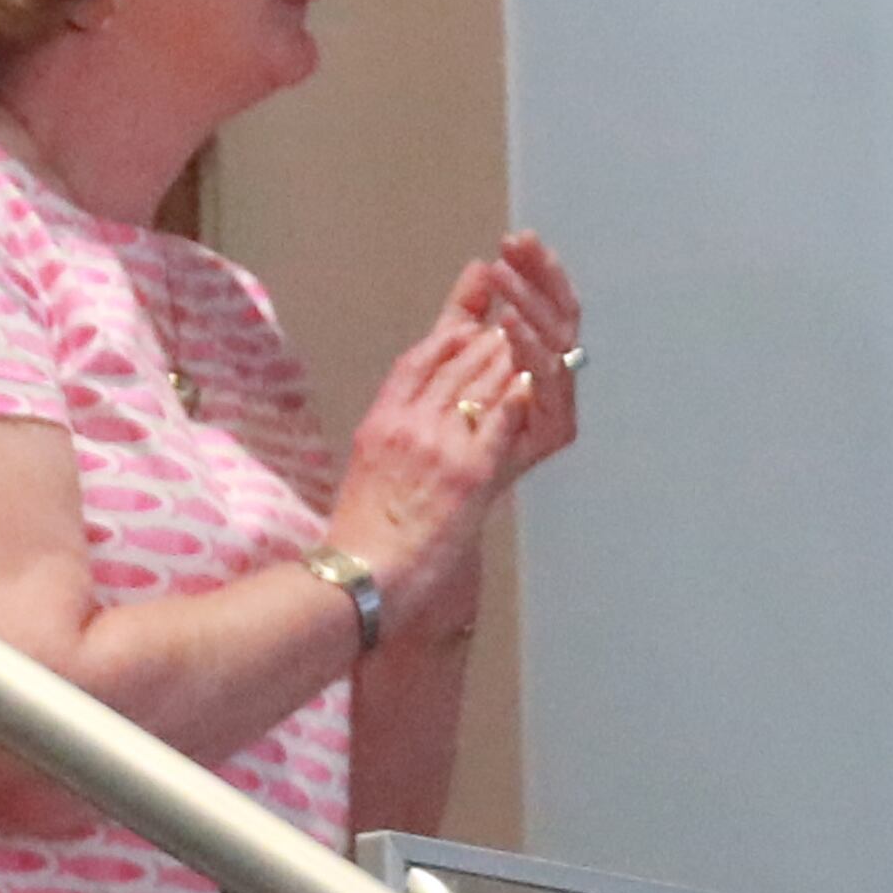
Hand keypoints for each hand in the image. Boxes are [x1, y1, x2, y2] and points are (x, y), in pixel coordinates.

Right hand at [325, 315, 532, 628]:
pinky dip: (515, 398)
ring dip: (504, 359)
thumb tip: (411, 421)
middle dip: (482, 339)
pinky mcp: (469, 471)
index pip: (416, 362)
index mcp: (380, 421)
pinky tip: (530, 381)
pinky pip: (497, 422)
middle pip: (450, 364)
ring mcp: (439, 444)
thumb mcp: (366, 468)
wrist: (365, 572)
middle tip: (507, 319)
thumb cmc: (362, 531)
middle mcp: (407, 423)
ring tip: (523, 342)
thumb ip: (392, 437)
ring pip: (477, 384)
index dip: (446, 336)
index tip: (465, 321)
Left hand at [434, 231, 582, 480]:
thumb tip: (480, 266)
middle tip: (516, 247)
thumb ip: (463, 318)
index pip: (548, 309)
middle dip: (538, 281)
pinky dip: (533, 358)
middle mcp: (547, 397)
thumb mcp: (440, 368)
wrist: (396, 536)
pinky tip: (512, 325)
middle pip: (560, 325)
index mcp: (532, 371)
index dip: (538, 272)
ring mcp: (545, 422)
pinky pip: (546, 396)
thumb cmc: (423, 450)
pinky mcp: (536, 446)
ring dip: (530, 308)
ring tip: (507, 277)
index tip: (519, 239)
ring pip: (557, 354)